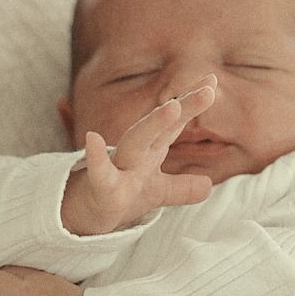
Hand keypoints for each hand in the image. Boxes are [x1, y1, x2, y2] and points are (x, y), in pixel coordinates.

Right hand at [61, 77, 216, 233]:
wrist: (81, 215)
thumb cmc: (117, 195)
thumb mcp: (154, 192)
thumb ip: (181, 188)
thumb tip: (207, 185)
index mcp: (150, 151)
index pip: (174, 124)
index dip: (192, 102)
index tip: (212, 79)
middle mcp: (135, 154)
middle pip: (161, 126)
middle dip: (184, 107)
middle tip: (209, 90)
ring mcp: (118, 169)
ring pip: (135, 142)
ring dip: (153, 124)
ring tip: (172, 107)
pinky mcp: (102, 190)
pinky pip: (100, 175)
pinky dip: (97, 159)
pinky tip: (93, 138)